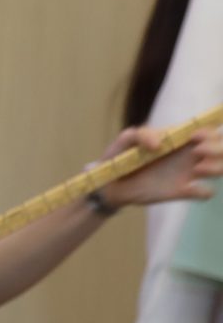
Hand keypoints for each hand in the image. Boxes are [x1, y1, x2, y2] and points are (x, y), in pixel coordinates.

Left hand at [95, 123, 222, 208]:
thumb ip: (141, 135)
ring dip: (217, 167)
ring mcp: (187, 173)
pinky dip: (204, 191)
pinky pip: (206, 192)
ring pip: (221, 167)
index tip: (194, 137)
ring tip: (197, 170)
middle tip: (197, 152)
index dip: (209, 132)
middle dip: (218, 148)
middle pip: (221, 147)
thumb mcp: (127, 140)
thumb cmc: (120, 157)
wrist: (110, 184)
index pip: (209, 130)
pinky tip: (189, 188)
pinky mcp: (181, 191)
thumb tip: (158, 144)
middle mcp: (189, 154)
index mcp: (180, 138)